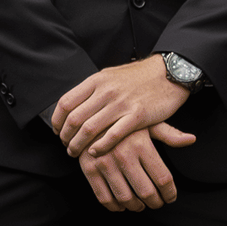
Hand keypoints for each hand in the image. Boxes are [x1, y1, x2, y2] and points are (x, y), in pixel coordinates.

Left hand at [50, 54, 193, 160]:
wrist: (169, 73)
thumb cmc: (139, 77)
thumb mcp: (111, 75)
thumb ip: (93, 89)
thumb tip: (75, 102)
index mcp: (97, 80)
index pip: (66, 102)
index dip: (57, 120)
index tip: (57, 131)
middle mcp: (106, 91)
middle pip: (75, 118)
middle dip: (66, 136)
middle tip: (65, 145)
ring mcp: (121, 104)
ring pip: (90, 129)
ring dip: (78, 145)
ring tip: (76, 152)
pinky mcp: (137, 116)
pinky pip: (113, 135)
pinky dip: (100, 146)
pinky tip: (95, 153)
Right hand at [81, 127, 183, 212]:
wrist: (88, 113)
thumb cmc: (122, 119)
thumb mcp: (146, 122)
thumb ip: (168, 133)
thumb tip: (191, 140)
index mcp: (141, 144)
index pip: (163, 179)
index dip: (170, 193)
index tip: (171, 197)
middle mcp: (123, 155)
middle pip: (146, 193)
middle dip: (155, 203)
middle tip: (158, 203)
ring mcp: (104, 164)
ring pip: (126, 199)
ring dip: (136, 207)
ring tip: (140, 204)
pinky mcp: (88, 169)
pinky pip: (104, 198)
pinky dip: (114, 206)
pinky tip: (121, 204)